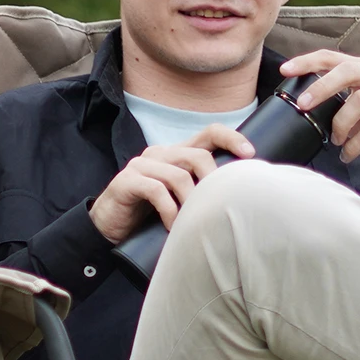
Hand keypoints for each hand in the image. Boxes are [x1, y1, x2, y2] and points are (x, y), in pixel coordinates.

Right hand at [88, 122, 255, 242]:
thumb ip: (201, 191)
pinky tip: (173, 227)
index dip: (231, 138)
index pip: (209, 133)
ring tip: (195, 224)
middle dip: (212, 182)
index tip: (250, 154)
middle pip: (198, 155)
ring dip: (191, 203)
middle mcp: (160, 153)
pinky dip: (170, 211)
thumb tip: (239, 196)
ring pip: (179, 175)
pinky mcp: (127, 181)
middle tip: (217, 207)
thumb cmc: (150, 214)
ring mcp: (142, 165)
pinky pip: (156, 191)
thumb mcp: (181, 199)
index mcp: (176, 153)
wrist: (109, 226)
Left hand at [280, 49, 359, 169]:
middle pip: (349, 70)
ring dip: (340, 123)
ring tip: (336, 140)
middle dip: (321, 86)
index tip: (286, 70)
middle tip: (303, 104)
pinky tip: (348, 155)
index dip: (309, 61)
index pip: (336, 58)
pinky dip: (355, 146)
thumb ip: (343, 104)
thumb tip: (308, 111)